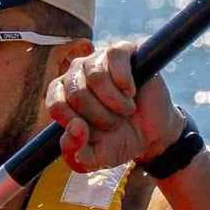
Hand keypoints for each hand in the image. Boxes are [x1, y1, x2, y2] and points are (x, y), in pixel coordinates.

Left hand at [44, 42, 180, 172]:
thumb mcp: (95, 158)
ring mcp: (97, 60)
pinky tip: (131, 91)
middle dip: (100, 117)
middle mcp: (76, 74)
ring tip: (126, 110)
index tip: (89, 133)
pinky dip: (125, 81)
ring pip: (96, 76)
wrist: (153, 134)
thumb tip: (75, 129)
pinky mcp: (121, 51)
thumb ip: (76, 154)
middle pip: (77, 93)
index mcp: (62, 97)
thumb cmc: (119, 141)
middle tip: (115, 123)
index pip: (55, 104)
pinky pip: (114, 57)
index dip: (73, 122)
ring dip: (115, 102)